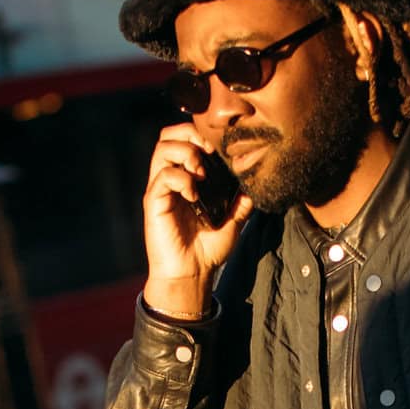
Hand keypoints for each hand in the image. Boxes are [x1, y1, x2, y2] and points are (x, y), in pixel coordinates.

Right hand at [142, 123, 250, 319]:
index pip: (182, 139)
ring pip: (162, 149)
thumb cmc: (207, 250)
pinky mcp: (154, 202)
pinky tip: (194, 195)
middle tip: (207, 152)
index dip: (198, 134)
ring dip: (185, 154)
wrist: (192, 274)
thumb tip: (255, 184)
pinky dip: (181, 179)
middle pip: (167, 136)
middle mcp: (170, 179)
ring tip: (200, 173)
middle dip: (189, 135)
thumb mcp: (232, 222)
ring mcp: (160, 189)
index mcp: (185, 178)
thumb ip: (241, 202)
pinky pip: (163, 177)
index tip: (218, 148)